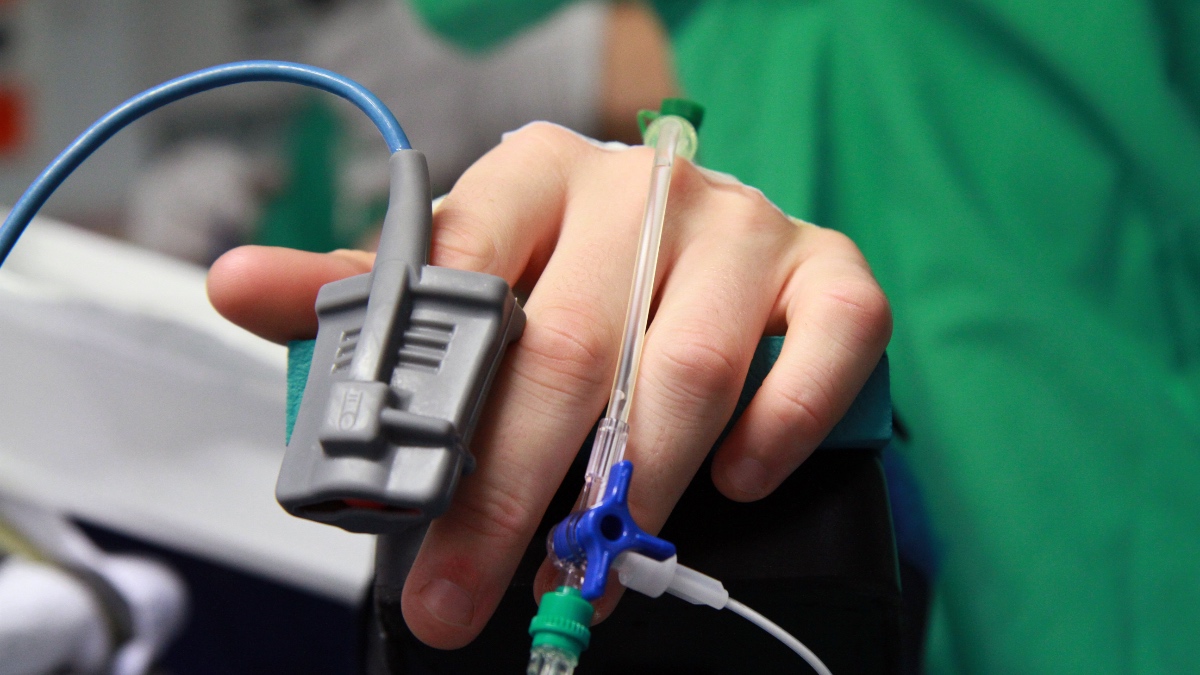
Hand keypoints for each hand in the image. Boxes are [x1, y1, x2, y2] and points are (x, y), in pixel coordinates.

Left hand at [207, 122, 890, 648]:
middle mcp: (643, 190)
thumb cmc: (568, 273)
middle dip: (510, 490)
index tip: (397, 504)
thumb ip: (367, 295)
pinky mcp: (828, 269)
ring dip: (636, 488)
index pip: (467, 272)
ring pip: (693, 365)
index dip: (432, 405)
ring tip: (590, 570)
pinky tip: (738, 482)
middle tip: (466, 590)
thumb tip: (237, 285)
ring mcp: (744, 227)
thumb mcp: (462, 278)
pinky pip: (827, 345)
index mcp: (537, 177)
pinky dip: (784, 425)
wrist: (689, 241)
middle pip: (570, 346)